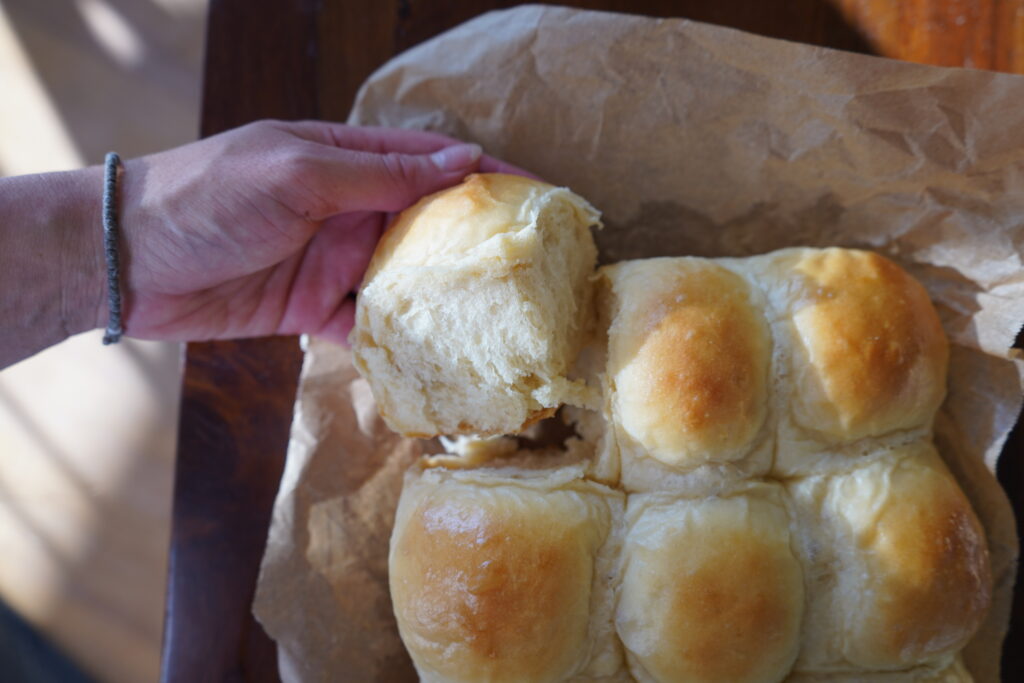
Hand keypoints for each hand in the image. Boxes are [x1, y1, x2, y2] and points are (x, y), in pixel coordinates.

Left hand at [107, 120, 525, 342]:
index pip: (435, 162)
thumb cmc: (207, 197)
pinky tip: (434, 355)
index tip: (541, 197)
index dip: (489, 175)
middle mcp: (350, 208)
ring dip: (445, 298)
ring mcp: (334, 260)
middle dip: (479, 245)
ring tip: (499, 321)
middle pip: (430, 225)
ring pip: (407, 279)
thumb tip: (461, 161)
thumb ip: (380, 174)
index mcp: (348, 159)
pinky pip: (369, 325)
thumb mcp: (297, 174)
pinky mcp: (314, 308)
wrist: (127, 262)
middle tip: (534, 272)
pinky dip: (399, 339)